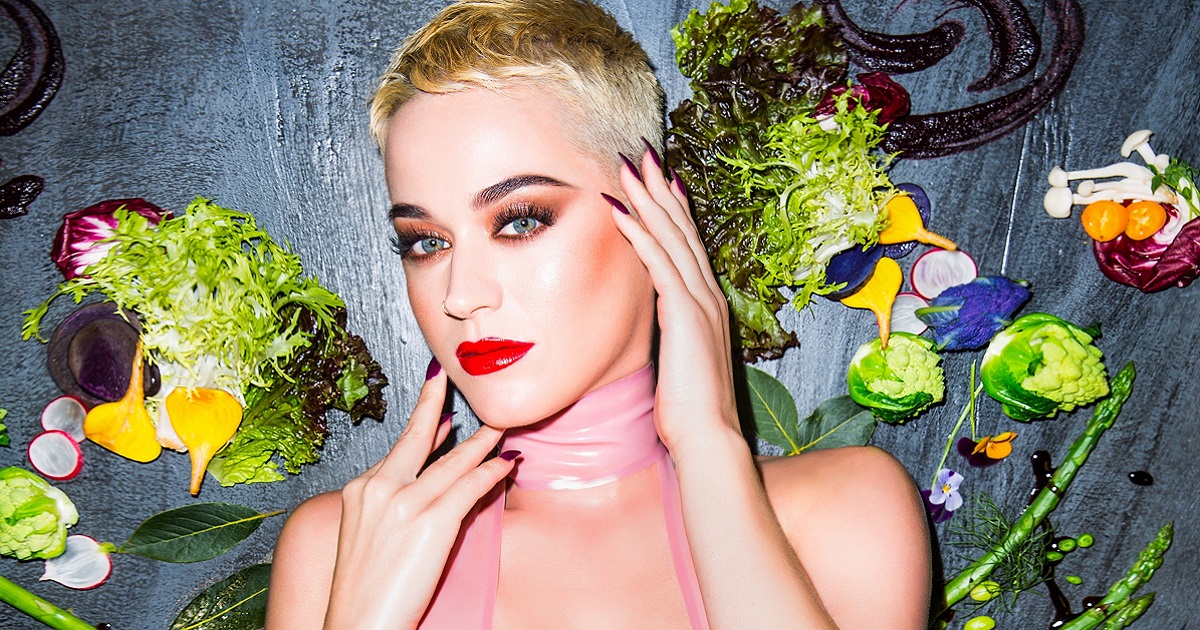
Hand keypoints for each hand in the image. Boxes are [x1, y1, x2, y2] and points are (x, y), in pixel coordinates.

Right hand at [323, 362, 515, 629]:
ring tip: (500, 426)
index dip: (424, 427)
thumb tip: (426, 483)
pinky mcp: (431, 522)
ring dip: (481, 443)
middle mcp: (380, 488)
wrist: (358, 623)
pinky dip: (490, 473)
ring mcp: (406, 503)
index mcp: (361, 491)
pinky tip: (505, 465)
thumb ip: (392, 505)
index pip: (400, 451)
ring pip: (452, 462)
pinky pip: (469, 487)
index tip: (441, 411)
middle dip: (437, 404)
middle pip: (419, 439)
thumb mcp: (366, 536)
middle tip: (451, 378)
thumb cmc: (366, 590)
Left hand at [608, 146, 740, 458]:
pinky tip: (618, 212)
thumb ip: (671, 333)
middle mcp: (708, 296)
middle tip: (642, 156)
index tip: (659, 182)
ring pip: (671, 237)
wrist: (707, 435)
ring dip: (647, 200)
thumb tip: (657, 320)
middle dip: (661, 191)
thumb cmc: (689, 409)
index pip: (689, 246)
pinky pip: (658, 262)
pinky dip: (638, 233)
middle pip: (683, 231)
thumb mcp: (679, 360)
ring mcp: (699, 302)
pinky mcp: (684, 313)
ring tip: (626, 169)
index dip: (674, 210)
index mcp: (707, 306)